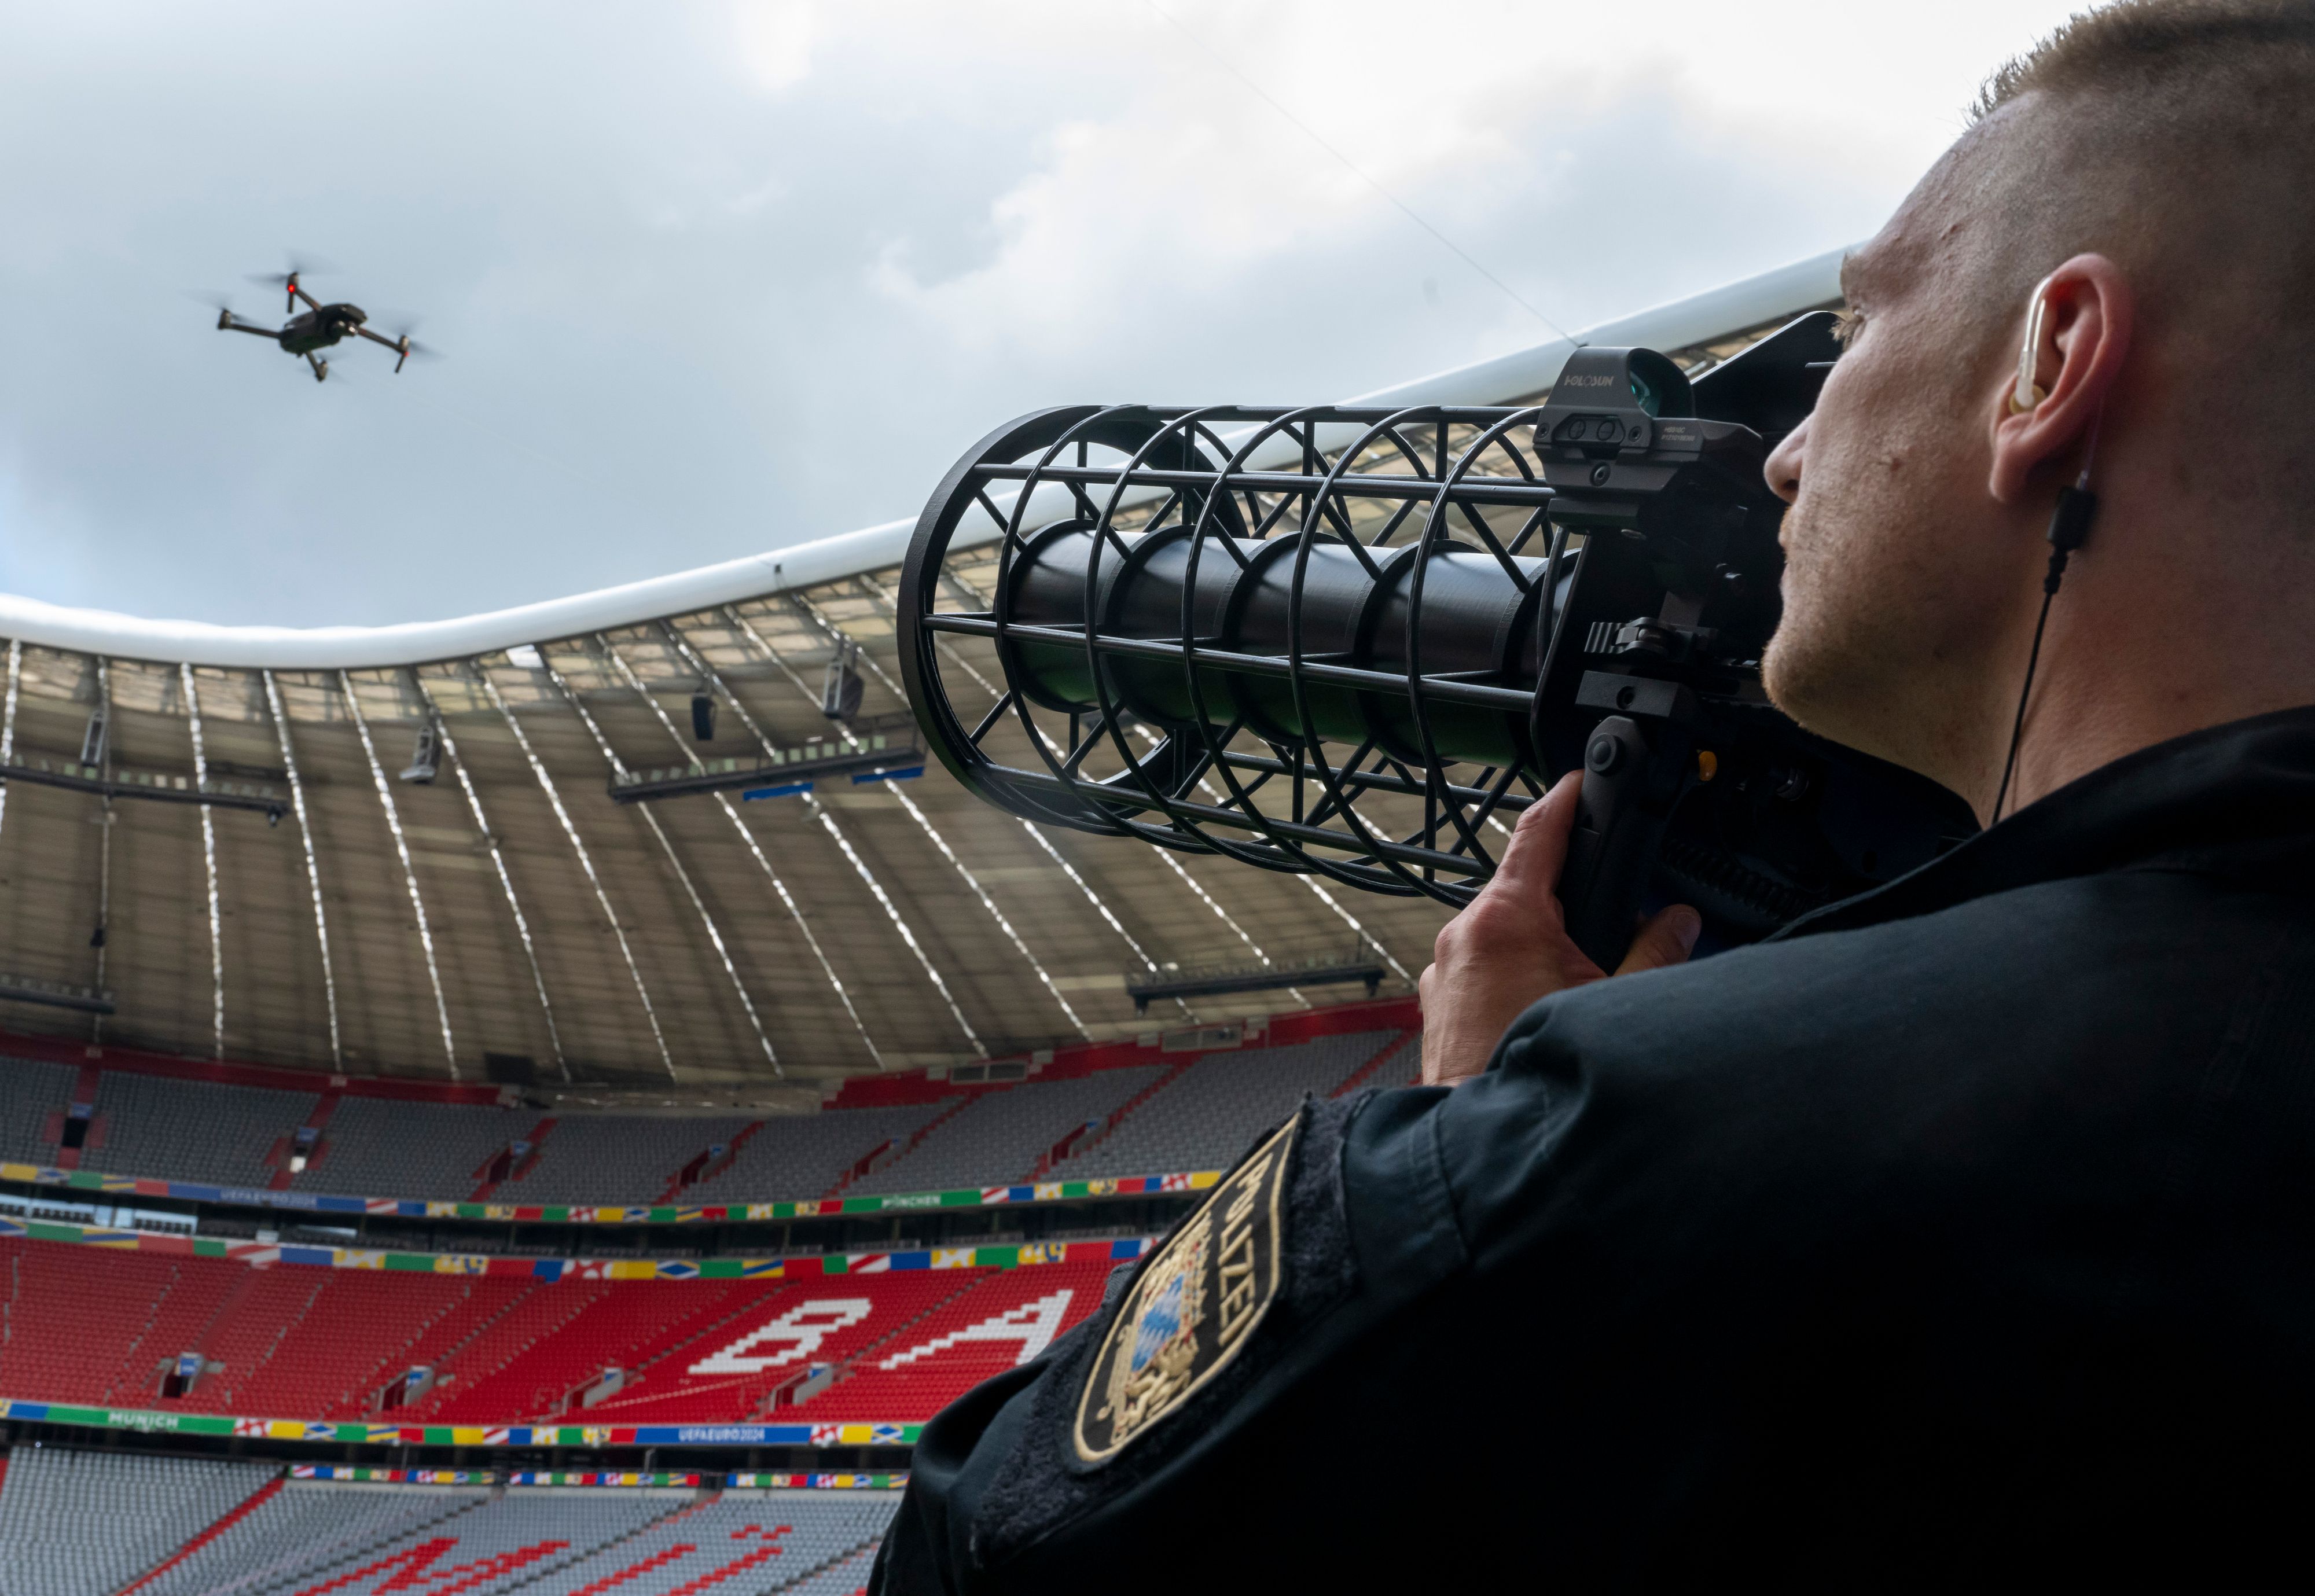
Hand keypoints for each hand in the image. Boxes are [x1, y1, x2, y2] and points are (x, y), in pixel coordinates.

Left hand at [1418, 771, 1700, 1086]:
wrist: (1487, 1146)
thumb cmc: (1535, 1075)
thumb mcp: (1616, 1003)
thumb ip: (1655, 952)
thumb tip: (1681, 922)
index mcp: (1506, 919)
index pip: (1538, 830)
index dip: (1567, 798)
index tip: (1583, 779)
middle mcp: (1464, 935)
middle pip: (1523, 888)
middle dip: (1567, 900)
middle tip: (1608, 918)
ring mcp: (1443, 970)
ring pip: (1501, 934)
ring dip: (1540, 945)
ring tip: (1577, 981)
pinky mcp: (1437, 1003)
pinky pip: (1481, 969)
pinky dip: (1513, 975)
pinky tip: (1541, 1008)